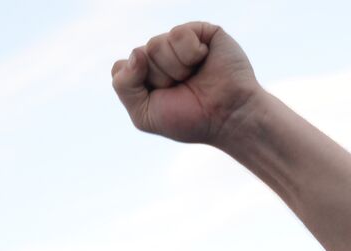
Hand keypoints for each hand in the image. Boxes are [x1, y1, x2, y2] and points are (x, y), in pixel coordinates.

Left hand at [111, 22, 262, 144]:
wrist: (229, 117)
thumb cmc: (191, 119)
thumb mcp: (144, 115)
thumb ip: (124, 86)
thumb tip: (136, 52)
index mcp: (146, 75)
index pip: (121, 68)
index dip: (137, 84)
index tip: (161, 99)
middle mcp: (161, 56)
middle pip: (139, 55)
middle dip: (159, 79)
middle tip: (183, 89)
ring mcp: (179, 43)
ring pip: (155, 44)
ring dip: (175, 69)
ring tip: (195, 77)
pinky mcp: (199, 31)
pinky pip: (177, 34)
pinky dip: (190, 53)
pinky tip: (204, 60)